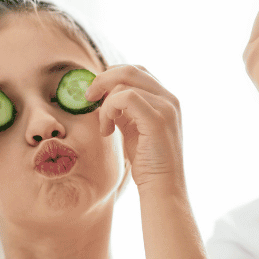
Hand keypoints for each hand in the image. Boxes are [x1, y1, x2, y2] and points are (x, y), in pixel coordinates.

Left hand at [85, 65, 184, 192]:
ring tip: (105, 126)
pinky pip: (125, 97)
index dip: (112, 77)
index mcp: (166, 99)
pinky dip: (109, 109)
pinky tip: (108, 129)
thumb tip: (103, 95)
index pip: (137, 71)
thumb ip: (124, 110)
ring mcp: (166, 107)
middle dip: (103, 80)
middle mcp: (170, 99)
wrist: (162, 188)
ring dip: (105, 103)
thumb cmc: (147, 163)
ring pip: (125, 83)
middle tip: (88, 98)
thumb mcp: (133, 129)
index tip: (96, 95)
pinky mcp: (157, 119)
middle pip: (130, 69)